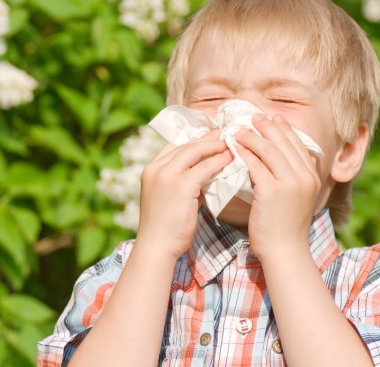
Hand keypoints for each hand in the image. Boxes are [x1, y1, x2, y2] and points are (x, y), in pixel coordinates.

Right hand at [137, 130, 232, 260]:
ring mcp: (166, 175)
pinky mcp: (181, 185)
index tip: (208, 136)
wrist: (157, 246)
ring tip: (229, 144)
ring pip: (194, 151)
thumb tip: (206, 174)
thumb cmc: (164, 228)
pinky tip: (229, 160)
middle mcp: (156, 168)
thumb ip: (183, 183)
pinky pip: (204, 167)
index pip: (172, 146)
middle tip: (223, 134)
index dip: (192, 139)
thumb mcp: (169, 198)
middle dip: (206, 138)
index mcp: (150, 170)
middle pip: (184, 145)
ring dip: (214, 146)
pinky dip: (218, 161)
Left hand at [234, 114, 320, 259]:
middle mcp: (305, 177)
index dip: (285, 129)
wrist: (284, 251)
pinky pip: (255, 164)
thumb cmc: (284, 227)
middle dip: (268, 126)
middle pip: (284, 142)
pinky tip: (234, 148)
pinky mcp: (272, 191)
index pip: (298, 144)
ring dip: (252, 137)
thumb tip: (275, 160)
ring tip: (238, 130)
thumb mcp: (295, 198)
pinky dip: (244, 153)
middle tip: (253, 117)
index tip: (273, 117)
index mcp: (313, 177)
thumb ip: (290, 178)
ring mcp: (290, 183)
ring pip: (269, 150)